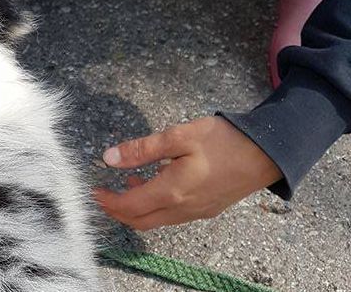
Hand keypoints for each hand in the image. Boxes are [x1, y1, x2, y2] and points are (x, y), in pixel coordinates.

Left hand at [94, 117, 282, 229]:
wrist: (267, 153)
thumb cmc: (223, 141)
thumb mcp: (178, 137)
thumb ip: (142, 149)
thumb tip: (109, 158)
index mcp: (173, 192)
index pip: (130, 207)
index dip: (108, 202)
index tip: (92, 191)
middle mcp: (183, 209)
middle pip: (141, 221)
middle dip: (117, 211)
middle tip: (102, 195)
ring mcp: (197, 212)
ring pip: (157, 220)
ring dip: (136, 209)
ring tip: (125, 185)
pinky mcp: (208, 208)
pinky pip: (173, 215)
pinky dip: (155, 206)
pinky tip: (154, 183)